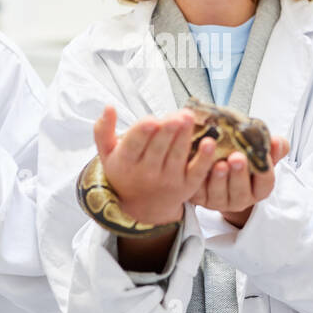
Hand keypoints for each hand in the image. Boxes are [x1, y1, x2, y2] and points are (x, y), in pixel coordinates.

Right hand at [93, 106, 217, 225]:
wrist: (143, 206)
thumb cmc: (125, 172)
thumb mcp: (107, 154)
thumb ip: (103, 129)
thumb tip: (109, 106)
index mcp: (125, 163)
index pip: (133, 146)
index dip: (143, 133)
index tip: (152, 120)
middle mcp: (146, 174)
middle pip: (158, 148)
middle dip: (168, 131)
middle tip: (177, 116)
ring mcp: (168, 180)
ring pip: (177, 155)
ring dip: (184, 136)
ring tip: (189, 117)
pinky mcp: (187, 185)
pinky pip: (197, 171)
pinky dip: (204, 158)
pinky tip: (209, 143)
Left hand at [188, 136, 288, 227]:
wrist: (216, 170)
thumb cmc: (243, 160)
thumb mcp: (260, 154)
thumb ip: (272, 149)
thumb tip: (276, 141)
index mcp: (258, 190)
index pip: (265, 183)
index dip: (265, 170)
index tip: (263, 155)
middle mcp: (241, 200)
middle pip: (241, 192)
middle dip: (239, 175)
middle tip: (236, 157)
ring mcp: (219, 202)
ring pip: (219, 194)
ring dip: (219, 179)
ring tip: (218, 163)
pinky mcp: (200, 199)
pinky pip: (198, 192)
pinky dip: (197, 178)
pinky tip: (197, 163)